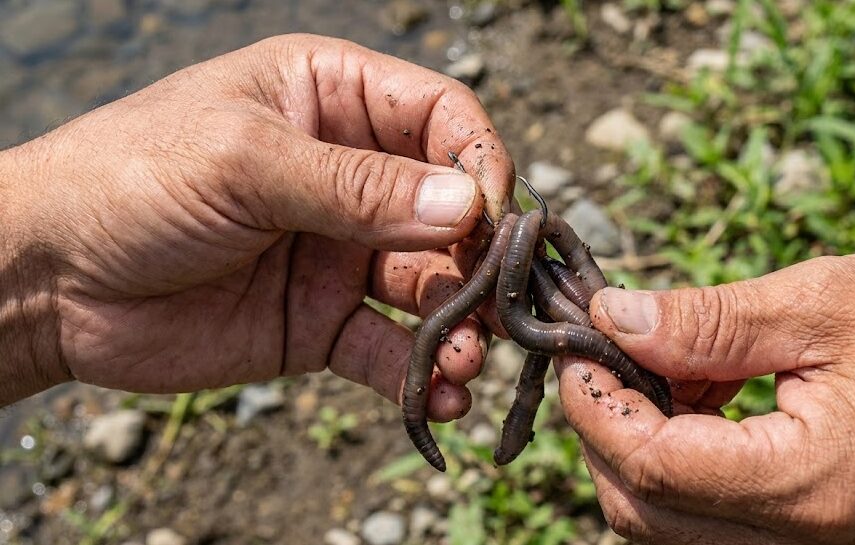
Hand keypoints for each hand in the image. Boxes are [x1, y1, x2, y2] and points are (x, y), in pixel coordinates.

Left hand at [0, 34, 514, 417]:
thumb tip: (467, 204)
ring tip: (465, 359)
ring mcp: (340, 251)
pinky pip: (387, 346)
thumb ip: (356, 187)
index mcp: (332, 99)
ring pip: (428, 285)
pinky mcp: (321, 321)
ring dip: (459, 323)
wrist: (43, 280)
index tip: (491, 216)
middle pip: (449, 209)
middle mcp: (350, 174)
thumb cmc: (130, 180)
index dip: (478, 160)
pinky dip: (418, 373)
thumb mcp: (243, 163)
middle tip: (495, 304)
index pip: (440, 117)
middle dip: (479, 257)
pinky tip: (440, 397)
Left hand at [556, 254, 854, 543]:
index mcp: (809, 481)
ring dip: (637, 448)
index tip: (574, 347)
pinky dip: (678, 464)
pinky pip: (708, 522)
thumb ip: (708, 321)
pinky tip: (696, 400)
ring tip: (660, 370)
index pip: (652, 467)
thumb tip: (611, 319)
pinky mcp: (807, 540)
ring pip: (667, 527)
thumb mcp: (822, 302)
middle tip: (603, 354)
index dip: (594, 405)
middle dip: (603, 430)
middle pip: (644, 513)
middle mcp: (804, 540)